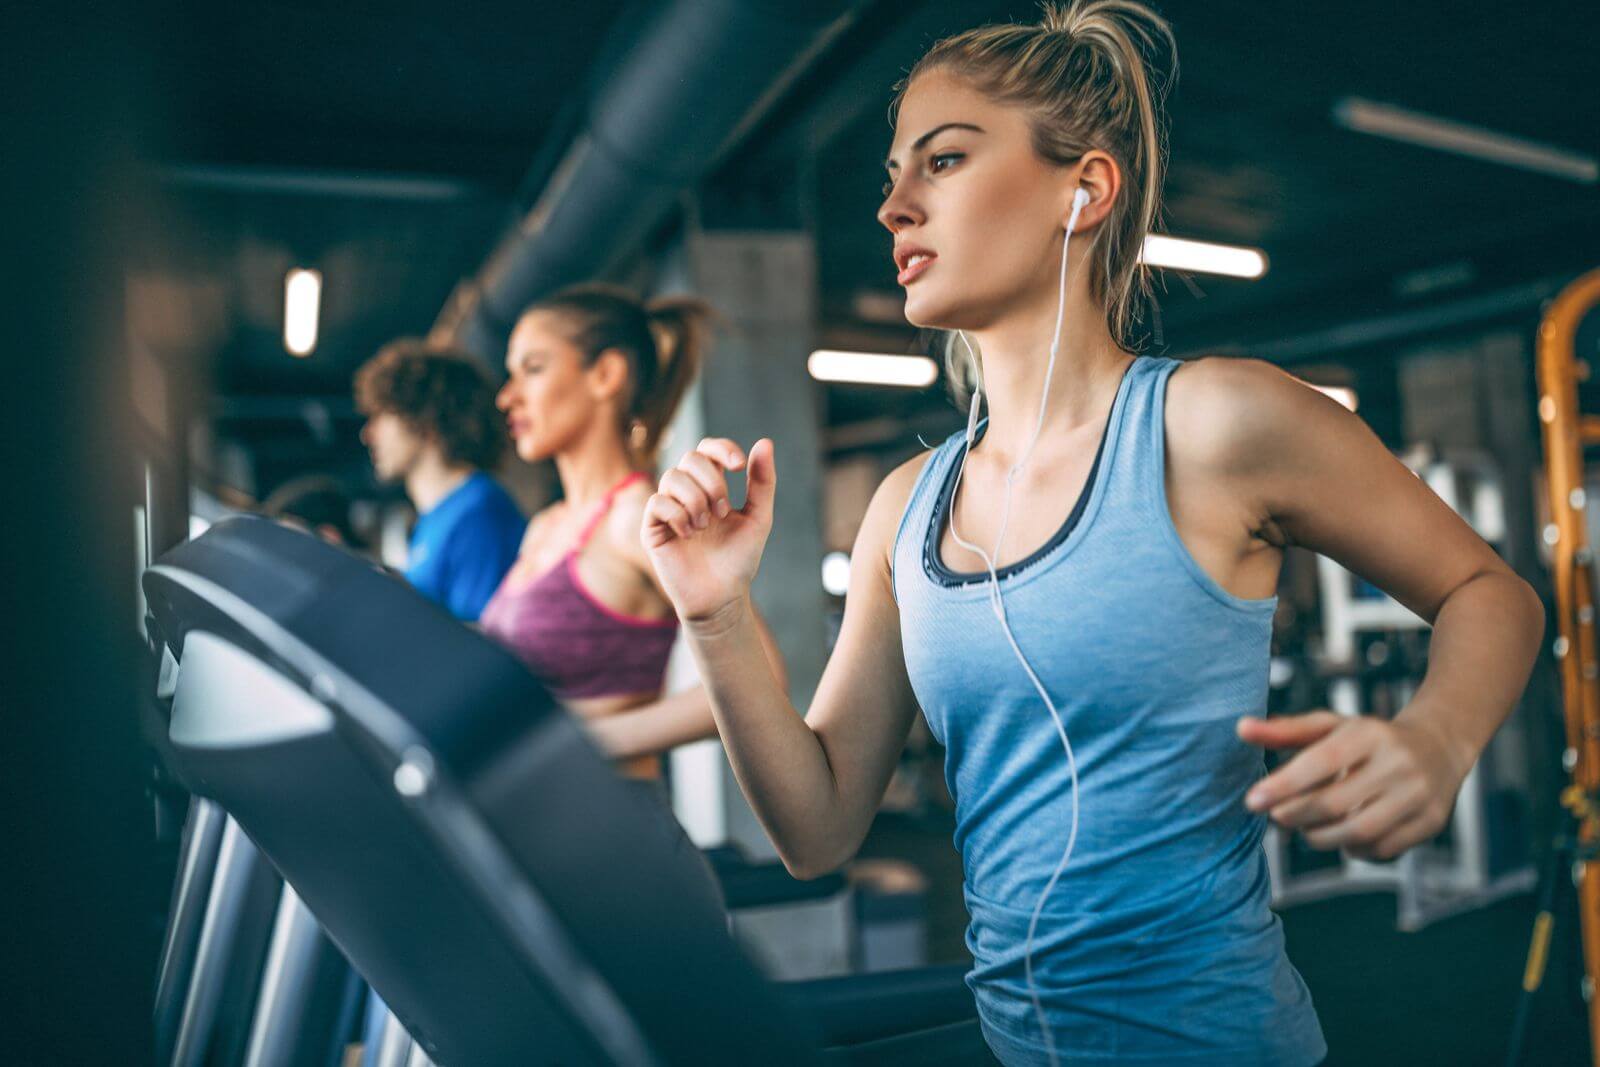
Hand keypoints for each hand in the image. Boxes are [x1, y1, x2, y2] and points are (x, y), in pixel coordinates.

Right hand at [643, 437, 775, 622]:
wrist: (722, 597)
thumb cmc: (739, 560)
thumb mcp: (759, 518)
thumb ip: (762, 482)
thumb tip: (765, 442)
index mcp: (711, 486)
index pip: (707, 449)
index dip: (721, 449)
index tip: (739, 466)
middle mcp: (687, 493)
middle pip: (690, 458)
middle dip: (711, 481)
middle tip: (723, 511)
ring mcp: (668, 509)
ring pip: (672, 477)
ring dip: (695, 499)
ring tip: (706, 526)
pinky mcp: (652, 529)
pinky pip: (657, 502)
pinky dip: (677, 514)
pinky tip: (689, 535)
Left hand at [1237, 709, 1470, 860]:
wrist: (1439, 747)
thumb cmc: (1369, 738)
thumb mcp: (1331, 726)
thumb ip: (1285, 730)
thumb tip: (1240, 728)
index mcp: (1370, 733)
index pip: (1320, 762)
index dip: (1284, 785)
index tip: (1252, 800)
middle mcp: (1398, 763)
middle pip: (1334, 804)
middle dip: (1296, 815)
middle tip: (1276, 816)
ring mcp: (1419, 795)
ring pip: (1357, 833)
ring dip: (1320, 837)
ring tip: (1308, 827)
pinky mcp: (1431, 823)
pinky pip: (1381, 850)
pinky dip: (1353, 849)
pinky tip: (1344, 835)